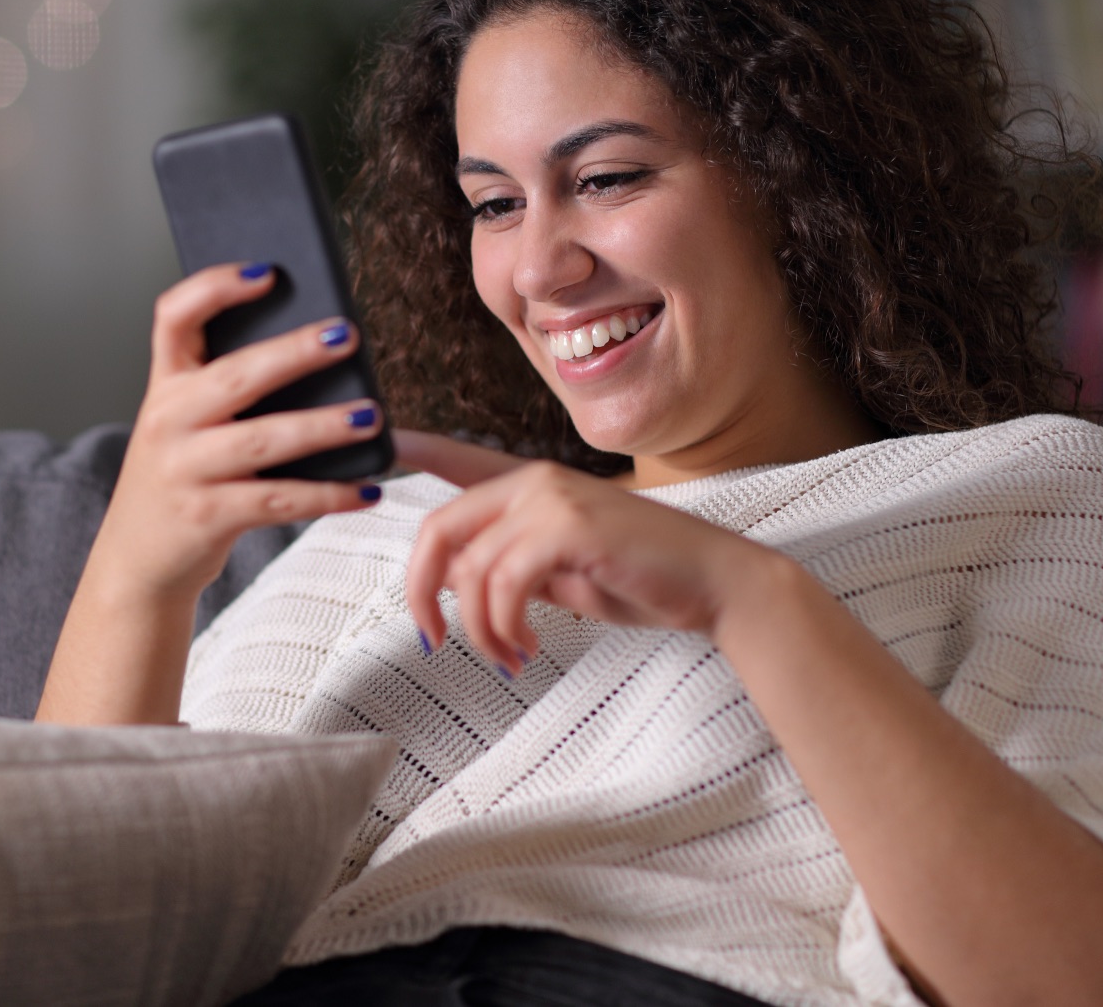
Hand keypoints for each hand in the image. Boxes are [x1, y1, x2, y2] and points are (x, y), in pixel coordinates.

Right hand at [86, 262, 384, 611]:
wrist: (136, 563)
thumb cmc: (181, 480)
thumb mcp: (187, 426)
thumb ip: (230, 390)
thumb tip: (321, 353)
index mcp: (165, 386)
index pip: (174, 317)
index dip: (216, 287)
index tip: (267, 272)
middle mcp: (168, 421)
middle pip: (236, 375)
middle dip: (296, 352)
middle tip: (348, 335)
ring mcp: (185, 471)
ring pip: (263, 440)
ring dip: (323, 427)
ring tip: (370, 415)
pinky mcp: (207, 518)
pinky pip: (279, 502)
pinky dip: (328, 495)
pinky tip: (367, 489)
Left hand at [402, 458, 783, 671]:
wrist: (716, 584)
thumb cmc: (645, 578)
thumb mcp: (563, 573)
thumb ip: (513, 568)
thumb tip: (463, 587)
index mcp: (532, 484)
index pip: (457, 463)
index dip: (416, 452)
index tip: (386, 443)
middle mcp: (536, 481)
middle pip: (440, 528)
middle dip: (421, 591)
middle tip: (432, 638)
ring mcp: (553, 499)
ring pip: (471, 570)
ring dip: (480, 630)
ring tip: (510, 657)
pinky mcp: (571, 528)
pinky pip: (504, 584)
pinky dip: (505, 627)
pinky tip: (529, 648)